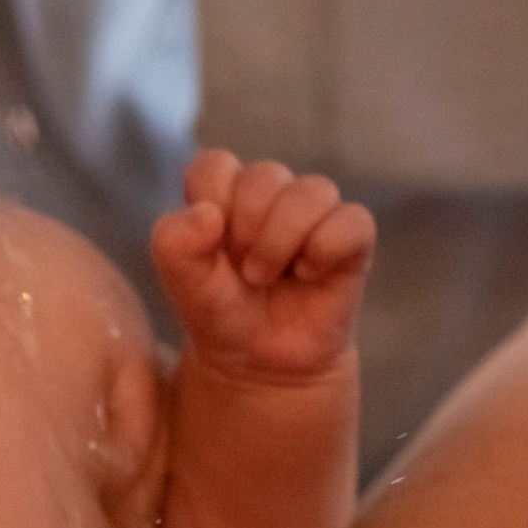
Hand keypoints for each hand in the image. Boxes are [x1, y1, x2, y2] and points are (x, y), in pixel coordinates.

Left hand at [150, 149, 374, 383]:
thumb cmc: (221, 311)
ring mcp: (314, 214)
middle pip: (264, 176)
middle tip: (242, 272)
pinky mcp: (351, 239)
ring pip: (314, 191)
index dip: (210, 203)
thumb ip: (173, 244)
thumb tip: (207, 214)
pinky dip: (326, 248)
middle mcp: (272, 195)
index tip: (211, 244)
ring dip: (283, 238)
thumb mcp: (182, 283)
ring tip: (266, 277)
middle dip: (247, 229)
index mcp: (226, 194)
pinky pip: (354, 221)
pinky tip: (307, 274)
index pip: (216, 165)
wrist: (260, 362)